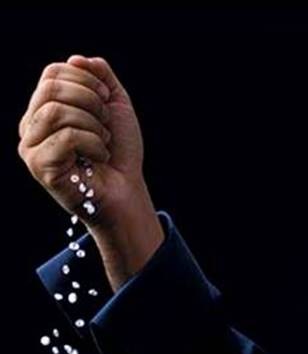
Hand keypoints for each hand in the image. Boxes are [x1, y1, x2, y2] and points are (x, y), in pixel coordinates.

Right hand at [18, 55, 163, 290]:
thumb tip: (77, 59)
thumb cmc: (119, 152)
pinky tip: (99, 157)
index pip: (52, 73)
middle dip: (90, 100)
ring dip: (93, 124)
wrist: (127, 190)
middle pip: (51, 87)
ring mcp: (31, 146)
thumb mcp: (115, 105)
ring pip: (55, 110)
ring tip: (103, 142)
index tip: (106, 101)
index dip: (86, 80)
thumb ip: (101, 77)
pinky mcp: (39, 166)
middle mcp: (31, 125)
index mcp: (44, 108)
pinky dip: (93, 143)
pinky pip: (65, 136)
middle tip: (105, 122)